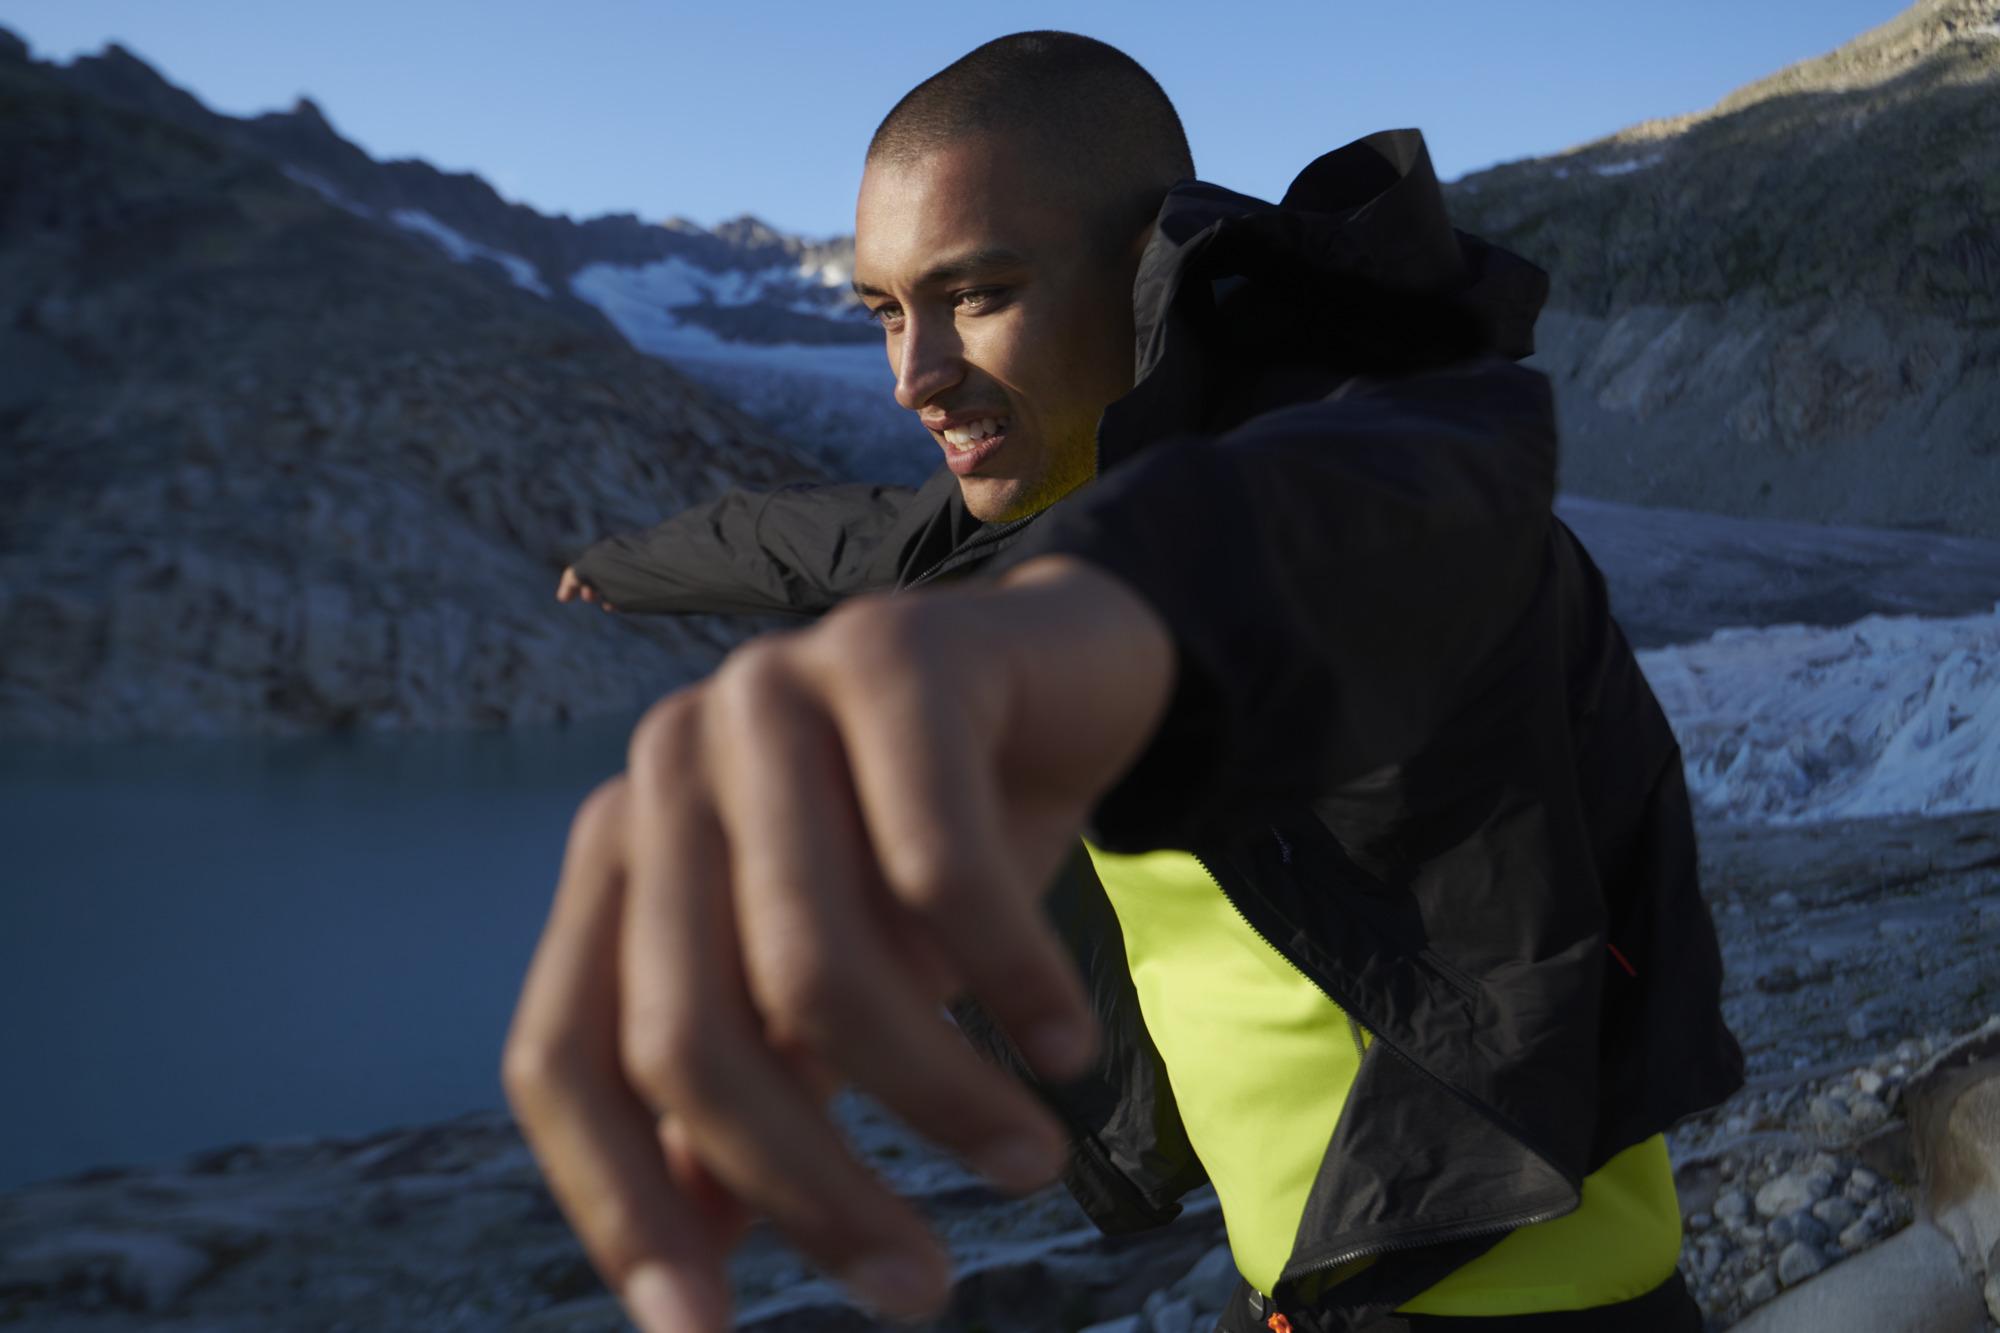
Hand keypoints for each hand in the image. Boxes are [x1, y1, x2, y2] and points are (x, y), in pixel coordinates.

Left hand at [502, 554, 1175, 1331]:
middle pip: (688, 1033)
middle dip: (811, 1189)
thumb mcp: (839, 979)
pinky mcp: (891, 653)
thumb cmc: (936, 841)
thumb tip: (691, 1260)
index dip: (614, 1207)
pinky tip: (1069, 1045)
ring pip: (817, 965)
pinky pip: (941, 871)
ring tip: (1029, 1161)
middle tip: (920, 1288)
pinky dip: (1015, 983)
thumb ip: (754, 1094)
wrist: (1064, 675)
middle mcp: (669, 768)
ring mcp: (769, 696)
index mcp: (625, 851)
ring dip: (937, 1097)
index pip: (561, 1056)